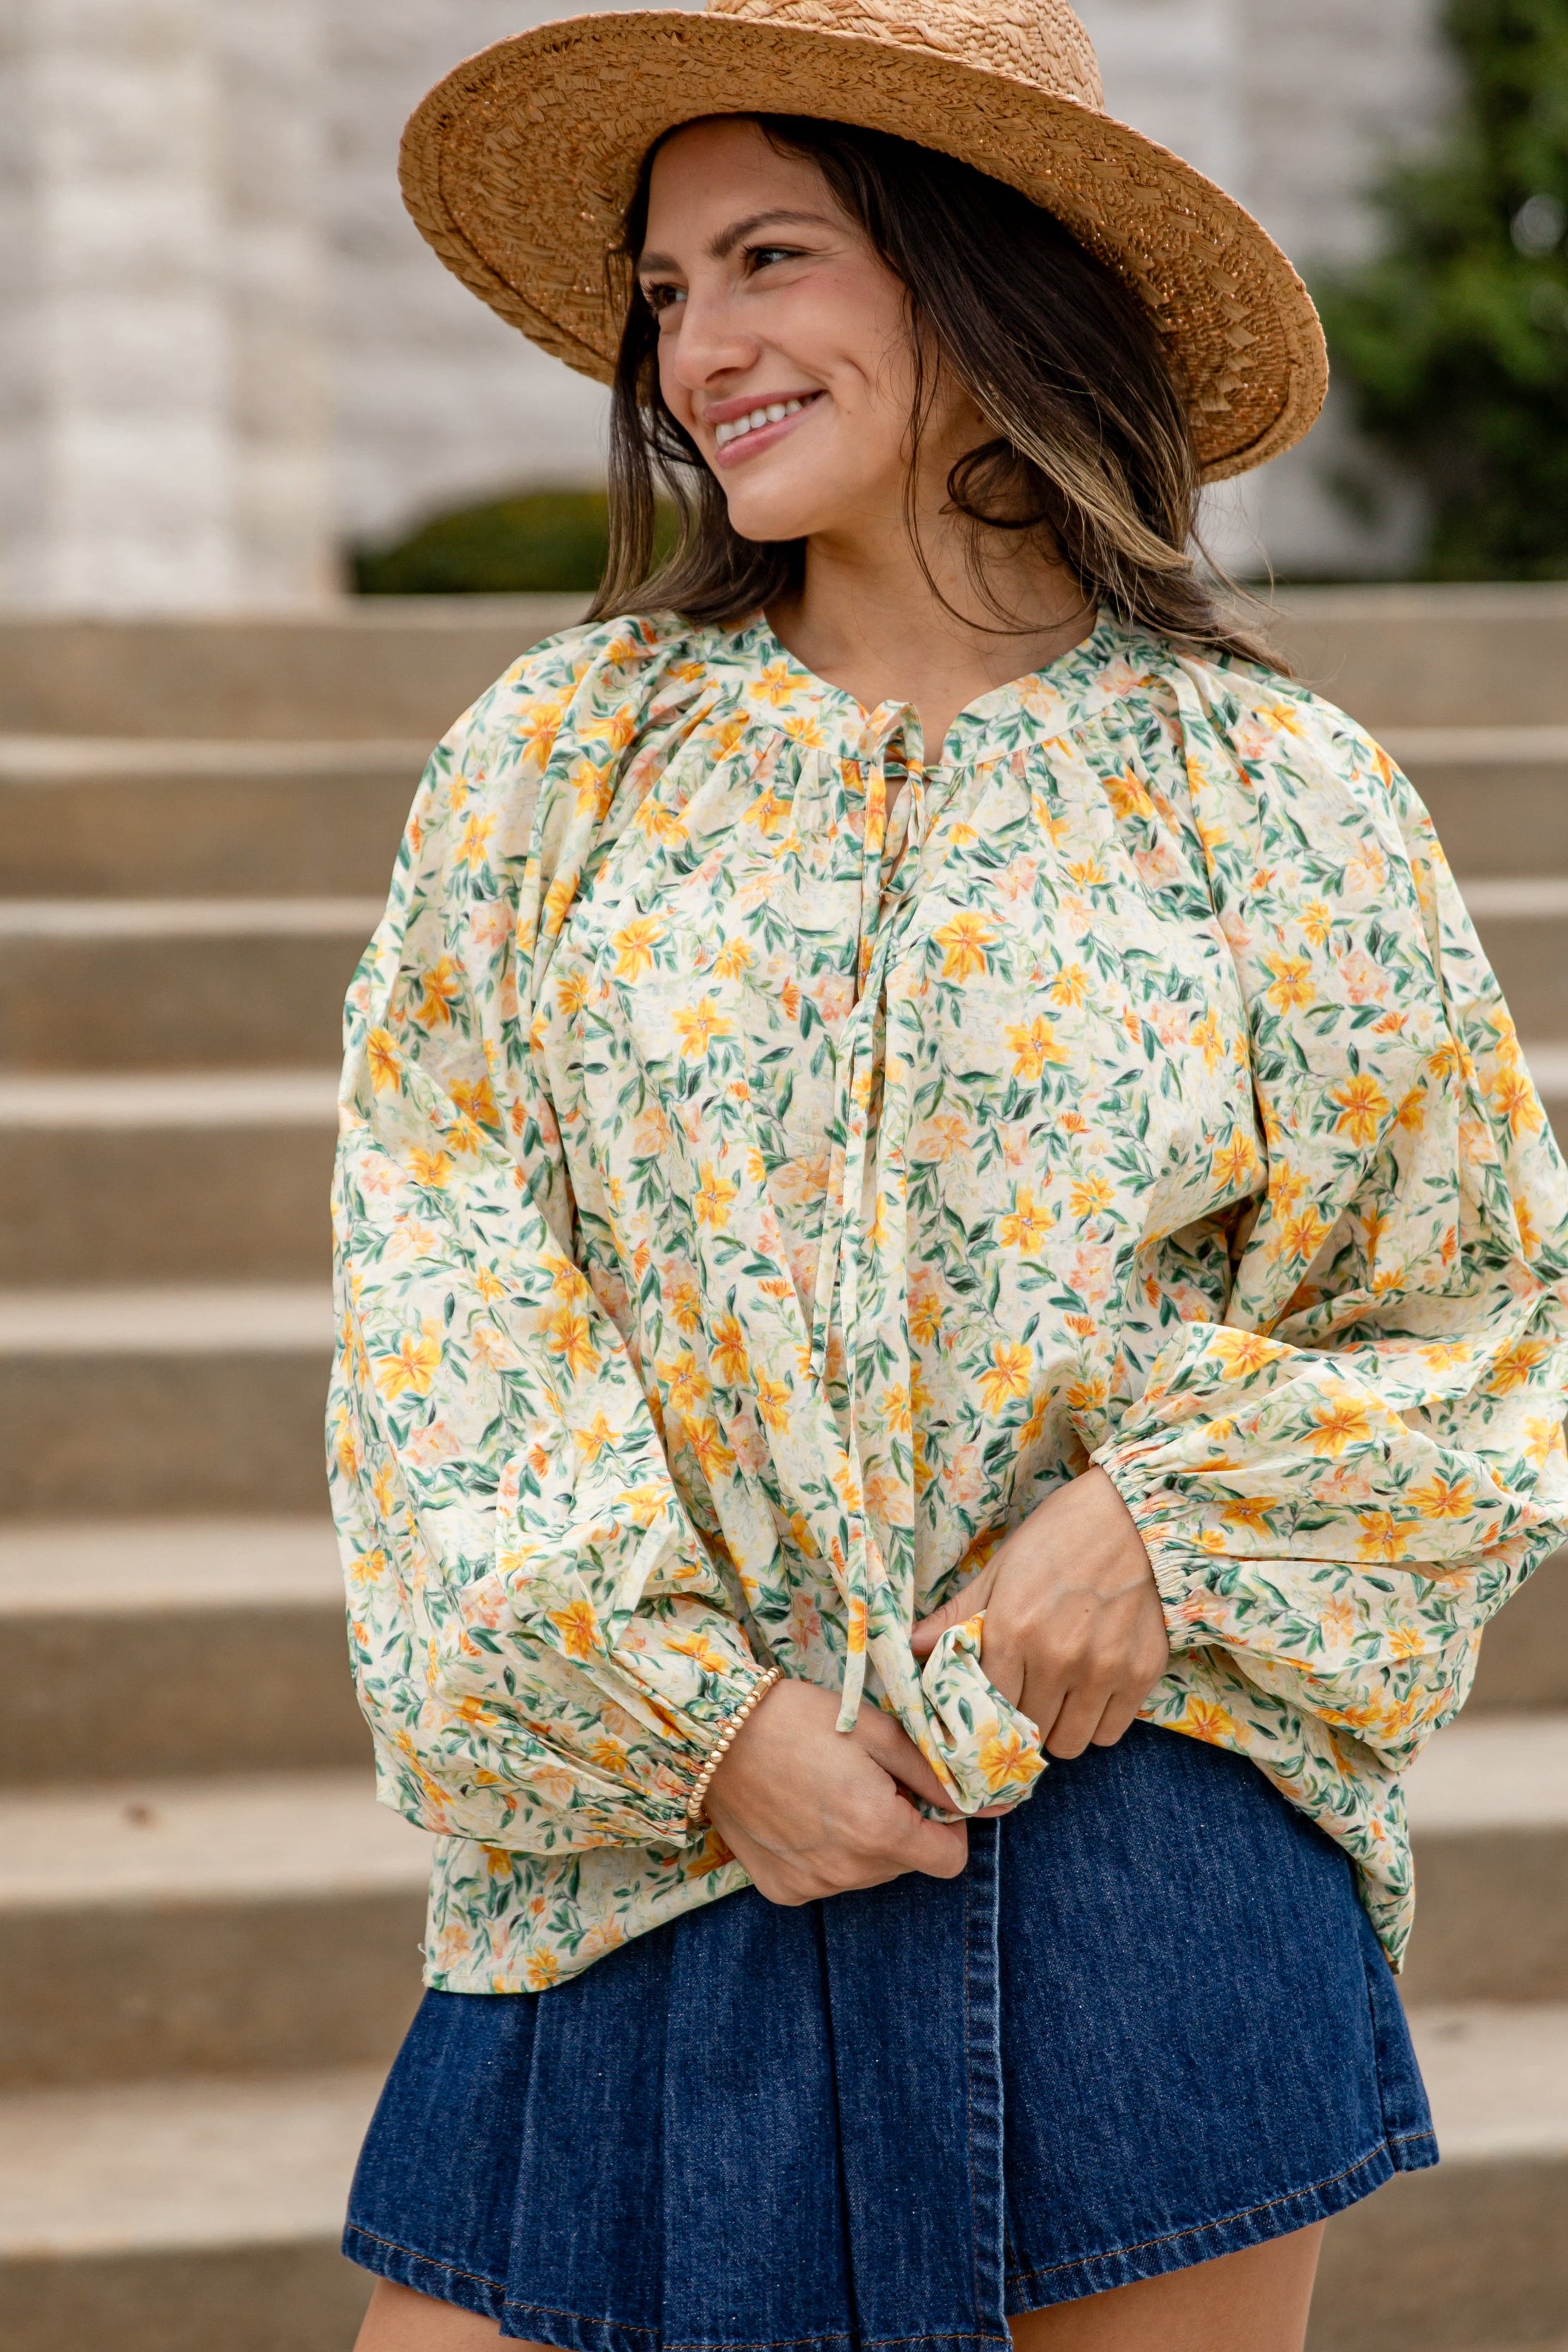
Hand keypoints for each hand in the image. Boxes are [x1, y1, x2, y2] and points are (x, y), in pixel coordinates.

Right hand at [703, 1676, 970, 1904]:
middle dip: (902, 1827)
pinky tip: (802, 1814)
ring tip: (829, 1792)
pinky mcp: (782, 1891)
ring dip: (865, 1840)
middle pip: (907, 1864)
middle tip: (867, 1780)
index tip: (919, 1793)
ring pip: (869, 1873)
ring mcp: (812, 1886)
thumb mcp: (877, 1731)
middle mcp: (848, 1871)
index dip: (946, 1826)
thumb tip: (988, 1804)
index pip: (951, 1860)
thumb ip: (934, 1774)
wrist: (712, 1734)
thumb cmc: (799, 1720)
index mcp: (878, 1830)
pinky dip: (827, 1853)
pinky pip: (828, 1879)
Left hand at [910, 1467, 1168, 1758]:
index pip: (988, 1707)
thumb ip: (959, 1614)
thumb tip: (910, 1645)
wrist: (1135, 1516)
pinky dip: (1098, 1721)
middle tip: (1028, 1695)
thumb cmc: (1061, 1537)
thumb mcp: (1001, 1568)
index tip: (993, 1701)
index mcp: (1013, 1629)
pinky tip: (1092, 1691)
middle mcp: (1057, 1658)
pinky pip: (1110, 1732)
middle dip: (1023, 1720)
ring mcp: (1103, 1670)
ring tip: (1059, 1697)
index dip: (988, 1709)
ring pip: (1070, 1743)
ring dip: (1059, 1728)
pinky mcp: (1141, 1674)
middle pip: (1029, 1732)